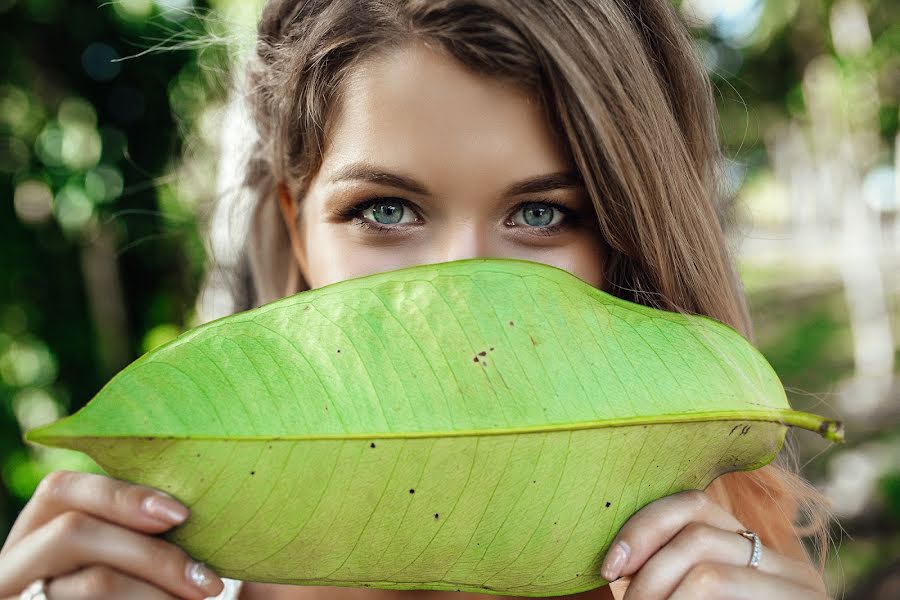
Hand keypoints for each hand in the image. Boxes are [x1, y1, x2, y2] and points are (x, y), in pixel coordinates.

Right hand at [0, 470, 224, 598]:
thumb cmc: (145, 575)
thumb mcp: (132, 541)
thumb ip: (144, 518)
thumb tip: (207, 486)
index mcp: (41, 522)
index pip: (63, 488)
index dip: (122, 496)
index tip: (181, 514)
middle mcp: (19, 559)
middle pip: (74, 533)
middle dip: (151, 553)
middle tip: (209, 581)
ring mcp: (27, 595)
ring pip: (94, 583)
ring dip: (156, 591)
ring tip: (200, 597)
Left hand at [599, 489, 829, 599]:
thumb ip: (671, 580)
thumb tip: (613, 563)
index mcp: (756, 555)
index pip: (694, 505)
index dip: (644, 528)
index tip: (609, 567)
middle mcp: (787, 568)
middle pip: (697, 535)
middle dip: (648, 574)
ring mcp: (801, 595)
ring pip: (708, 574)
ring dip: (661, 598)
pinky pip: (721, 593)